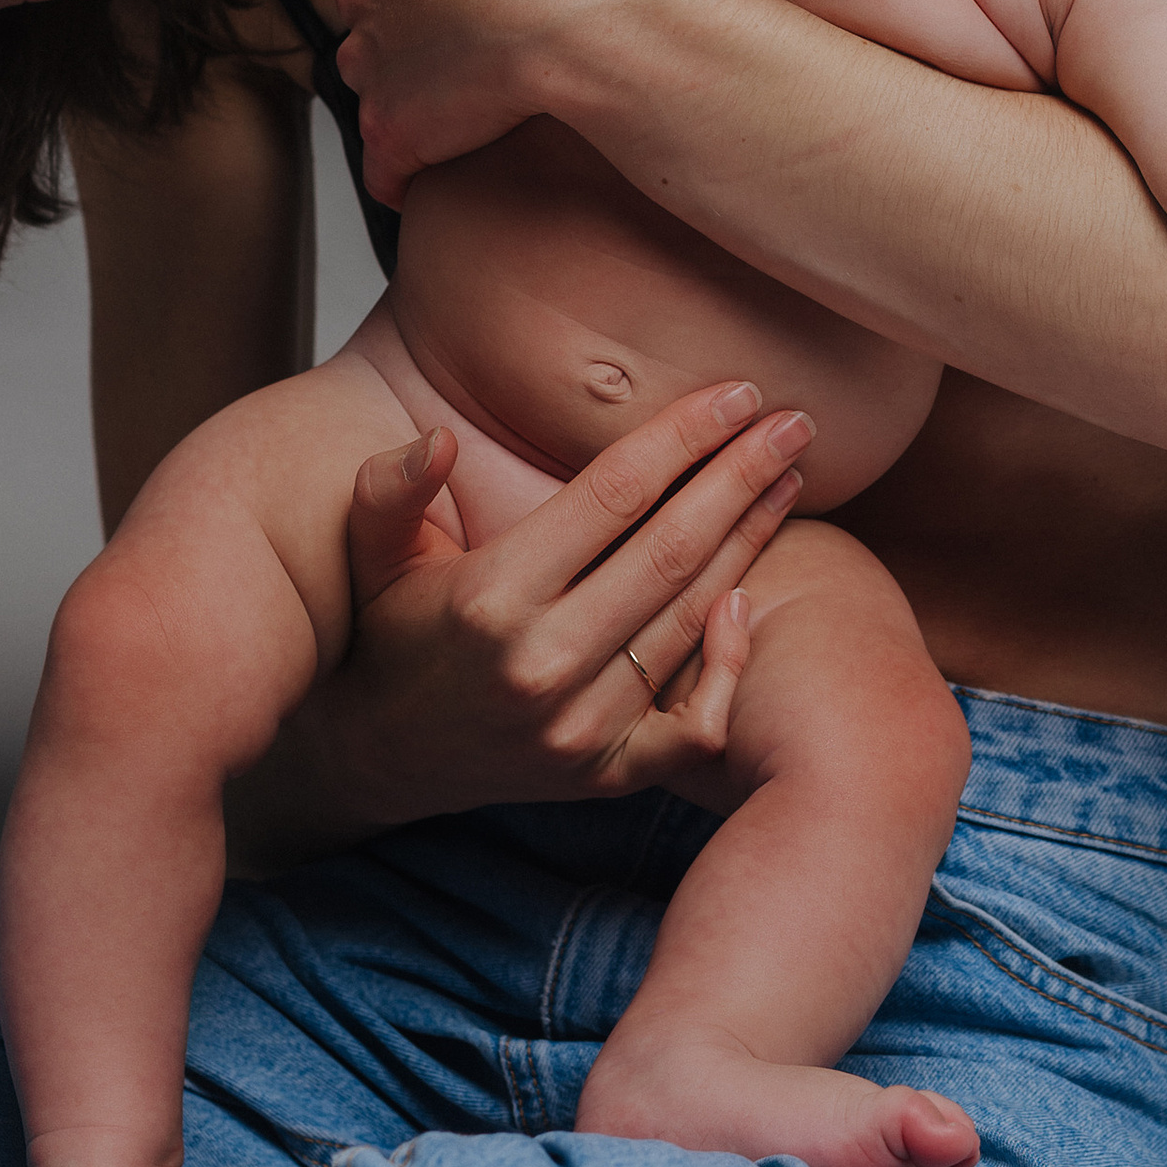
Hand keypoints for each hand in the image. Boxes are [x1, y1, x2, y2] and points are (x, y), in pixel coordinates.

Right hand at [222, 379, 811, 861]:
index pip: (612, 496)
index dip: (681, 437)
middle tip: (797, 421)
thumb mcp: (369, 556)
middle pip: (671, 550)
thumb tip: (435, 441)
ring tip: (789, 478)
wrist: (378, 760)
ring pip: (690, 619)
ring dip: (750, 541)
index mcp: (491, 597)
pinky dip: (727, 665)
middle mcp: (542, 665)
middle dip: (741, 476)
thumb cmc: (386, 634)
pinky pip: (693, 726)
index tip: (736, 392)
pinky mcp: (603, 775)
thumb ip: (389, 493)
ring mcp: (580, 729)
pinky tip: (743, 599)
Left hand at [333, 0, 680, 201]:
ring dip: (411, 100)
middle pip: (374, 15)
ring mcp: (375, 61)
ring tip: (465, 116)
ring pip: (375, 85)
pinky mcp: (393, 127)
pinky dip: (406, 178)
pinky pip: (385, 167)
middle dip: (410, 33)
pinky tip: (437, 181)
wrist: (574, 1)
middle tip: (471, 50)